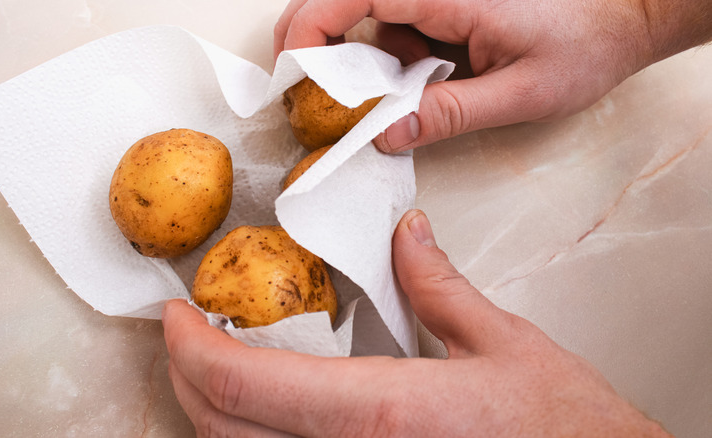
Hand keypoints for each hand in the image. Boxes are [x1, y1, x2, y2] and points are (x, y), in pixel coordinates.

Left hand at [163, 209, 670, 436]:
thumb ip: (440, 285)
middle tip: (184, 333)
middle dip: (185, 376)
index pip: (248, 382)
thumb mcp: (502, 345)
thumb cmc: (562, 429)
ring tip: (214, 362)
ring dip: (211, 410)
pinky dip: (253, 434)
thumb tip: (407, 236)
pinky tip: (267, 407)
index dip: (191, 346)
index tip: (174, 314)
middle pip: (223, 428)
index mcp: (383, 412)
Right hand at [274, 0, 709, 152]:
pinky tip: (414, 88)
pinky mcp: (445, 7)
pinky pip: (398, 29)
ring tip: (383, 103)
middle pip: (346, 1)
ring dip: (361, 64)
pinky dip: (391, 63)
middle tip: (305, 94)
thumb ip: (448, 114)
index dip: (306, 30)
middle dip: (316, 46)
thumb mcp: (518, 93)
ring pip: (370, 20)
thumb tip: (384, 137)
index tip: (287, 70)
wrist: (628, 15)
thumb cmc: (585, 43)